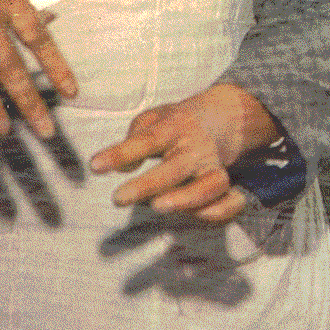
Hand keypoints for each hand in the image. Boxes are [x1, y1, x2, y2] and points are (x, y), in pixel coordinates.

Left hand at [90, 83, 275, 223]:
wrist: (228, 113)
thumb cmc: (179, 122)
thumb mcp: (153, 118)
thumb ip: (133, 138)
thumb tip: (120, 168)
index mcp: (174, 127)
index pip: (146, 139)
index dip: (121, 153)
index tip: (96, 166)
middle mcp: (195, 148)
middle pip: (175, 167)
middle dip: (147, 185)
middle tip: (118, 199)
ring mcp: (214, 166)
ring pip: (210, 184)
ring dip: (186, 198)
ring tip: (157, 206)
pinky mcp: (229, 184)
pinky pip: (232, 201)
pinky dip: (220, 211)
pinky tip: (199, 217)